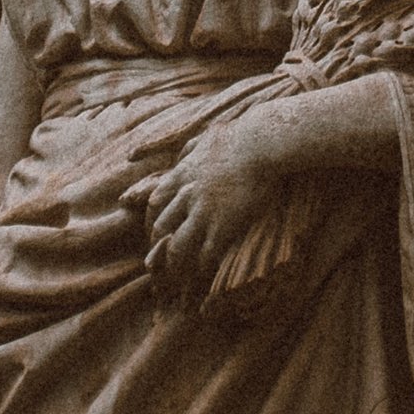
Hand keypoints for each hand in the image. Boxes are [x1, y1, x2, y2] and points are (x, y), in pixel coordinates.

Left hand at [131, 117, 278, 297]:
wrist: (261, 142)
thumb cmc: (240, 136)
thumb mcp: (207, 136)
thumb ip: (192, 146)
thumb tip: (184, 150)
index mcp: (182, 174)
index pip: (155, 202)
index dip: (152, 219)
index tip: (156, 231)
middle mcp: (186, 195)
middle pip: (161, 227)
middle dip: (158, 246)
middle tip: (159, 261)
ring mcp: (203, 211)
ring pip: (178, 246)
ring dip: (175, 264)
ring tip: (176, 278)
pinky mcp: (223, 224)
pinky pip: (206, 253)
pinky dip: (202, 266)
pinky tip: (203, 274)